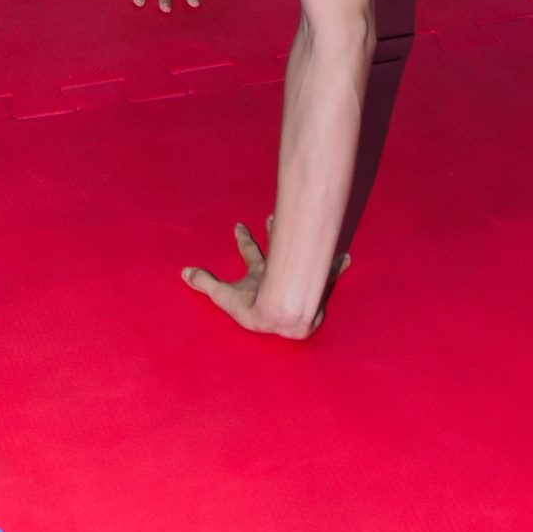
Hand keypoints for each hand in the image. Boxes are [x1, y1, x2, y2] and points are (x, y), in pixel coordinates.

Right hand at [182, 218, 348, 338]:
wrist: (282, 315)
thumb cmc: (256, 306)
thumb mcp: (225, 296)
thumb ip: (206, 284)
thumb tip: (184, 271)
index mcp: (259, 273)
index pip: (249, 251)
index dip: (243, 239)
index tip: (239, 225)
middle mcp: (280, 270)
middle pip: (278, 245)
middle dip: (275, 231)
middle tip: (273, 216)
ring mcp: (298, 277)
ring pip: (303, 254)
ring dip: (303, 242)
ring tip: (310, 229)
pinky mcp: (315, 286)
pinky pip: (330, 273)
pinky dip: (339, 264)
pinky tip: (348, 257)